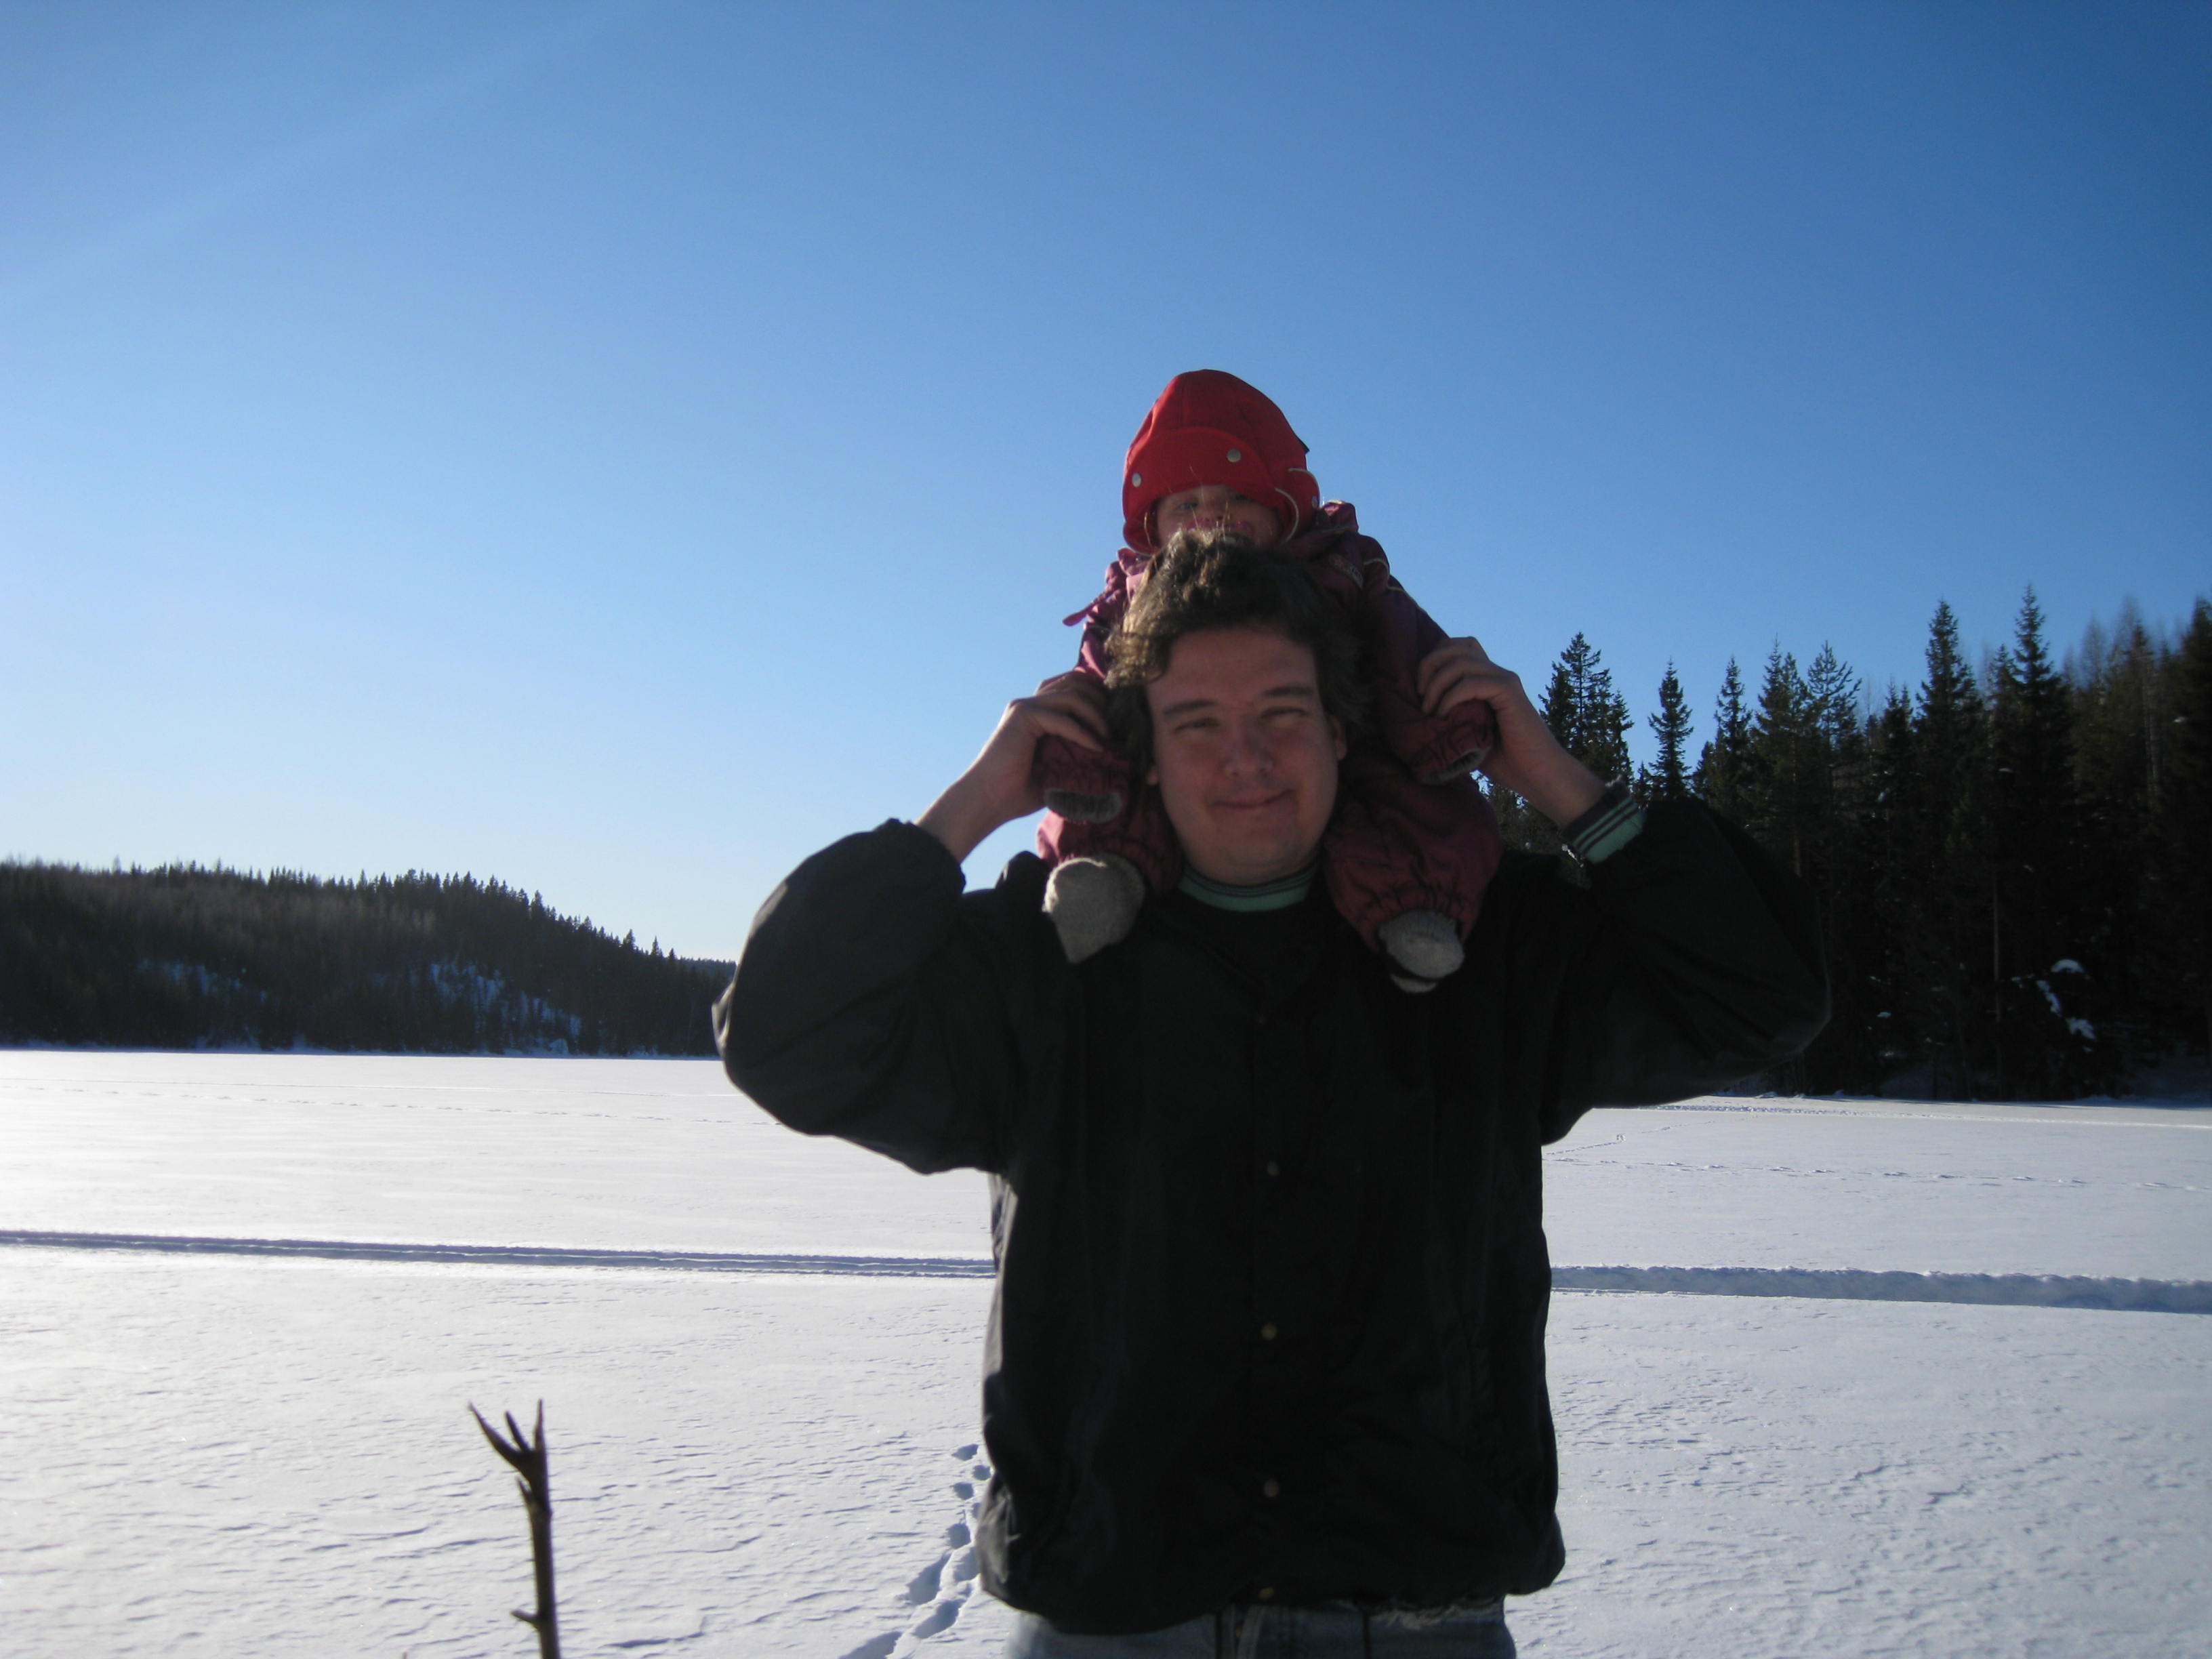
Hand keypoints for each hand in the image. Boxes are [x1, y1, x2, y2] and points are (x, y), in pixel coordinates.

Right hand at [916, 672, 1109, 861]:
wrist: (988, 801)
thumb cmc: (1018, 791)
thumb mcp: (1056, 767)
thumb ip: (1074, 752)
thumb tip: (1108, 753)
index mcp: (1036, 712)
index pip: (1071, 686)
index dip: (1096, 696)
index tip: (1115, 719)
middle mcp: (1029, 703)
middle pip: (1074, 681)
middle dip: (1100, 699)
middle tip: (1115, 725)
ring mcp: (1024, 707)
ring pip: (1071, 694)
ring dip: (1096, 714)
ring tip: (1108, 737)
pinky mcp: (1022, 717)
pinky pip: (1062, 718)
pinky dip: (1082, 732)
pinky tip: (1096, 748)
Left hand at [1414, 637, 1605, 826]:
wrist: (1536, 774)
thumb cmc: (1504, 759)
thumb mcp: (1467, 733)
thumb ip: (1451, 716)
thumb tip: (1420, 715)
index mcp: (1487, 678)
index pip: (1456, 647)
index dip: (1433, 660)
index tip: (1420, 690)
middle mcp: (1496, 672)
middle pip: (1455, 646)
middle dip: (1429, 665)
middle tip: (1420, 695)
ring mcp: (1504, 679)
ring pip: (1460, 661)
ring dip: (1437, 683)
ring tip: (1429, 710)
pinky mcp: (1509, 691)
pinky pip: (1471, 682)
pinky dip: (1451, 696)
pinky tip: (1443, 716)